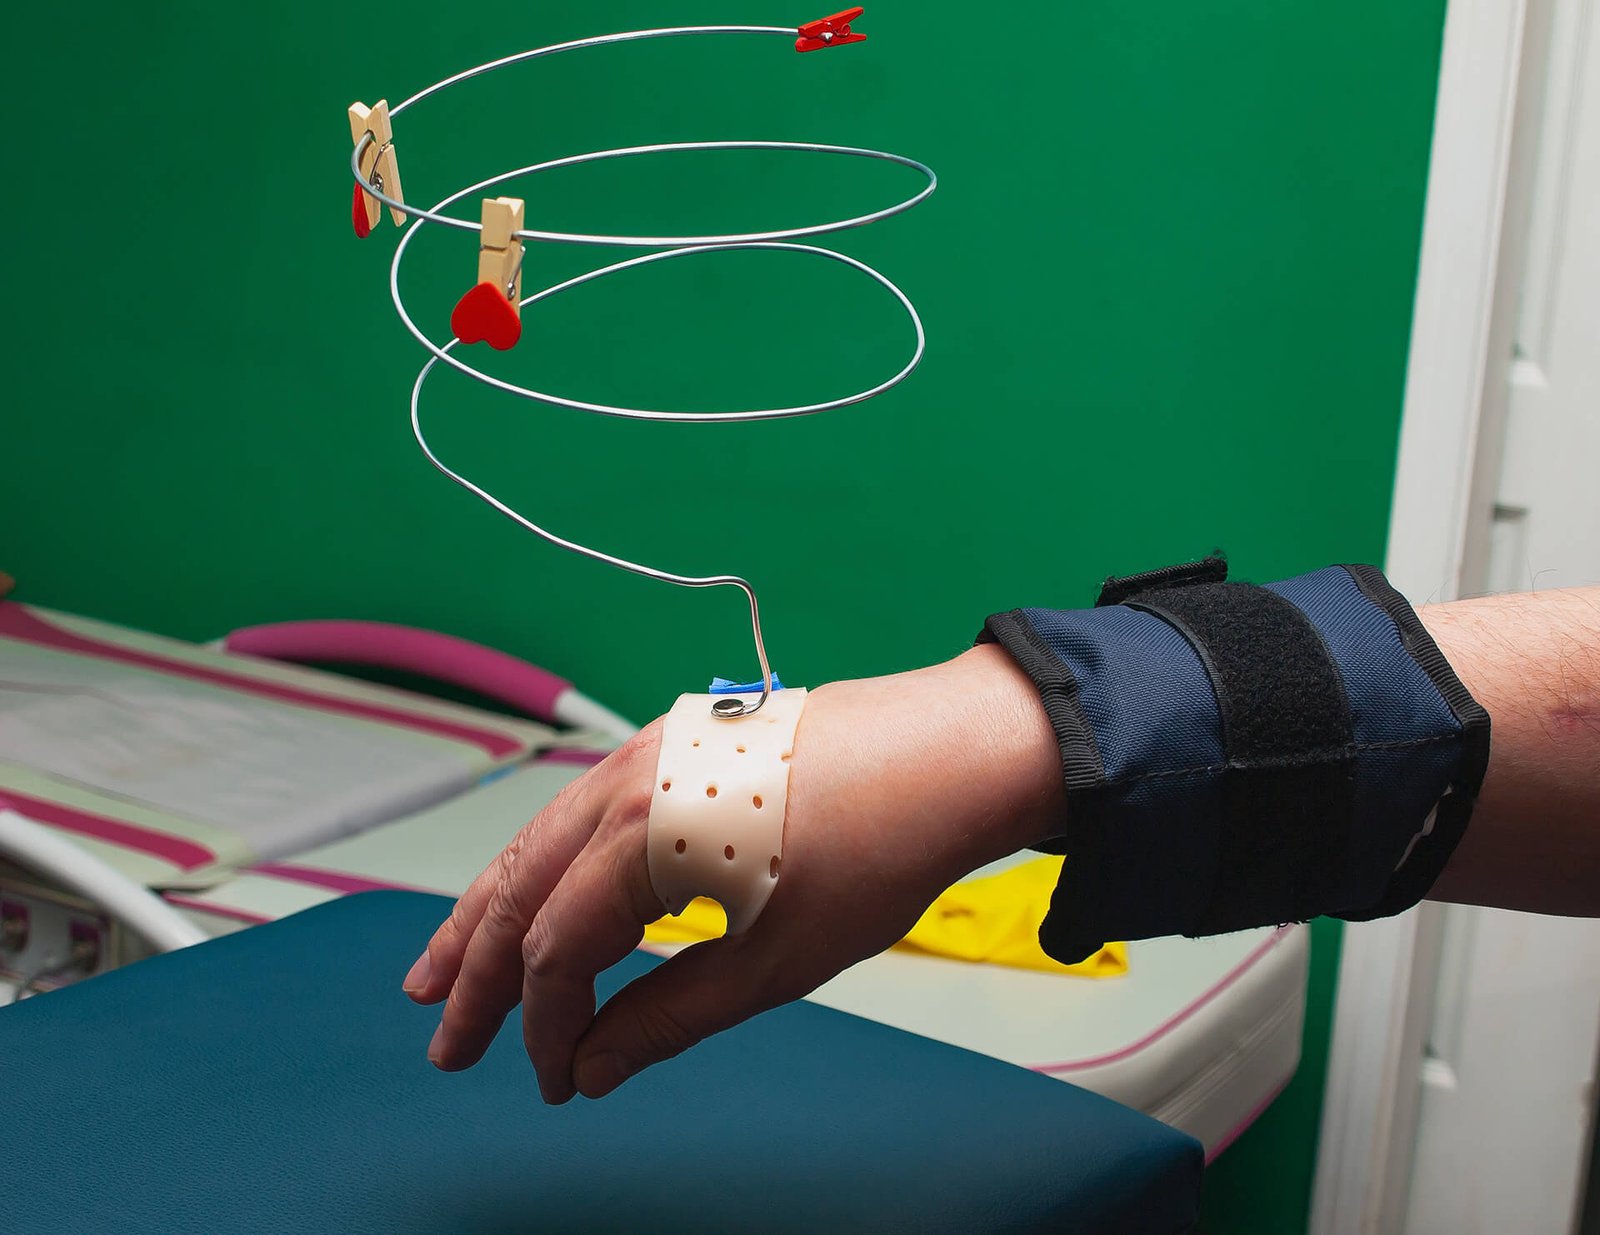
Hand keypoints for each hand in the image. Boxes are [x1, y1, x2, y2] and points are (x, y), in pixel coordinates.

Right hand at [401, 644, 1064, 1102]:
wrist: (954, 750)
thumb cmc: (878, 852)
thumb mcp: (775, 960)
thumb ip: (669, 1016)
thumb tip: (592, 1068)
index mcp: (640, 836)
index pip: (554, 951)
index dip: (545, 1029)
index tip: (558, 1083)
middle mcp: (623, 782)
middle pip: (518, 889)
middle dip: (471, 971)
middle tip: (443, 1042)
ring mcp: (645, 753)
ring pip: (538, 844)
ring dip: (490, 911)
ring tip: (442, 971)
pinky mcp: (674, 746)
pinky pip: (580, 816)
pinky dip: (545, 867)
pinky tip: (538, 897)